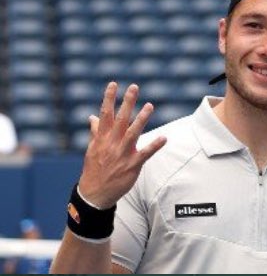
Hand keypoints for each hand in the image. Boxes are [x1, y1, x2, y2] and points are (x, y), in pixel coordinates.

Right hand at [79, 83, 166, 207]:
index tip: (114, 84)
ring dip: (142, 118)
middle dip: (127, 102)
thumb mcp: (93, 148)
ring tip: (150, 106)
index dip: (109, 98)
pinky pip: (146, 153)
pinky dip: (154, 145)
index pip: (105, 113)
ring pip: (133, 132)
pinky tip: (164, 138)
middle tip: (134, 87)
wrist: (96, 191)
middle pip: (121, 118)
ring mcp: (123, 154)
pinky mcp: (133, 165)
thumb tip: (93, 118)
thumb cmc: (95, 169)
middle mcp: (112, 143)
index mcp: (102, 137)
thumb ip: (96, 132)